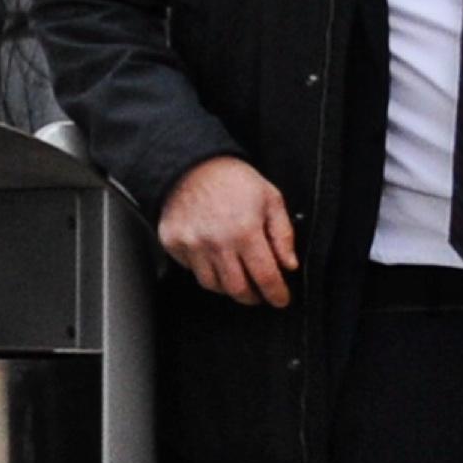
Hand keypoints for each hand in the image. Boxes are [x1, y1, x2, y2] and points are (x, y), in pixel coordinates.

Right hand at [157, 155, 299, 307]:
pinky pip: (193, 271)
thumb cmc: (232, 179)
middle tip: (260, 292)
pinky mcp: (174, 244)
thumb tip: (288, 265)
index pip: (266, 277)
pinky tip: (215, 258)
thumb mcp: (270, 198)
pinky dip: (206, 270)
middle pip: (238, 290)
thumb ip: (283, 234)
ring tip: (238, 275)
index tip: (281, 299)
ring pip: (214, 285)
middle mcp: (217, 243)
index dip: (277, 294)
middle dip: (254, 297)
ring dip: (230, 286)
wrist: (191, 164)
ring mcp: (192, 245)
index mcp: (245, 231)